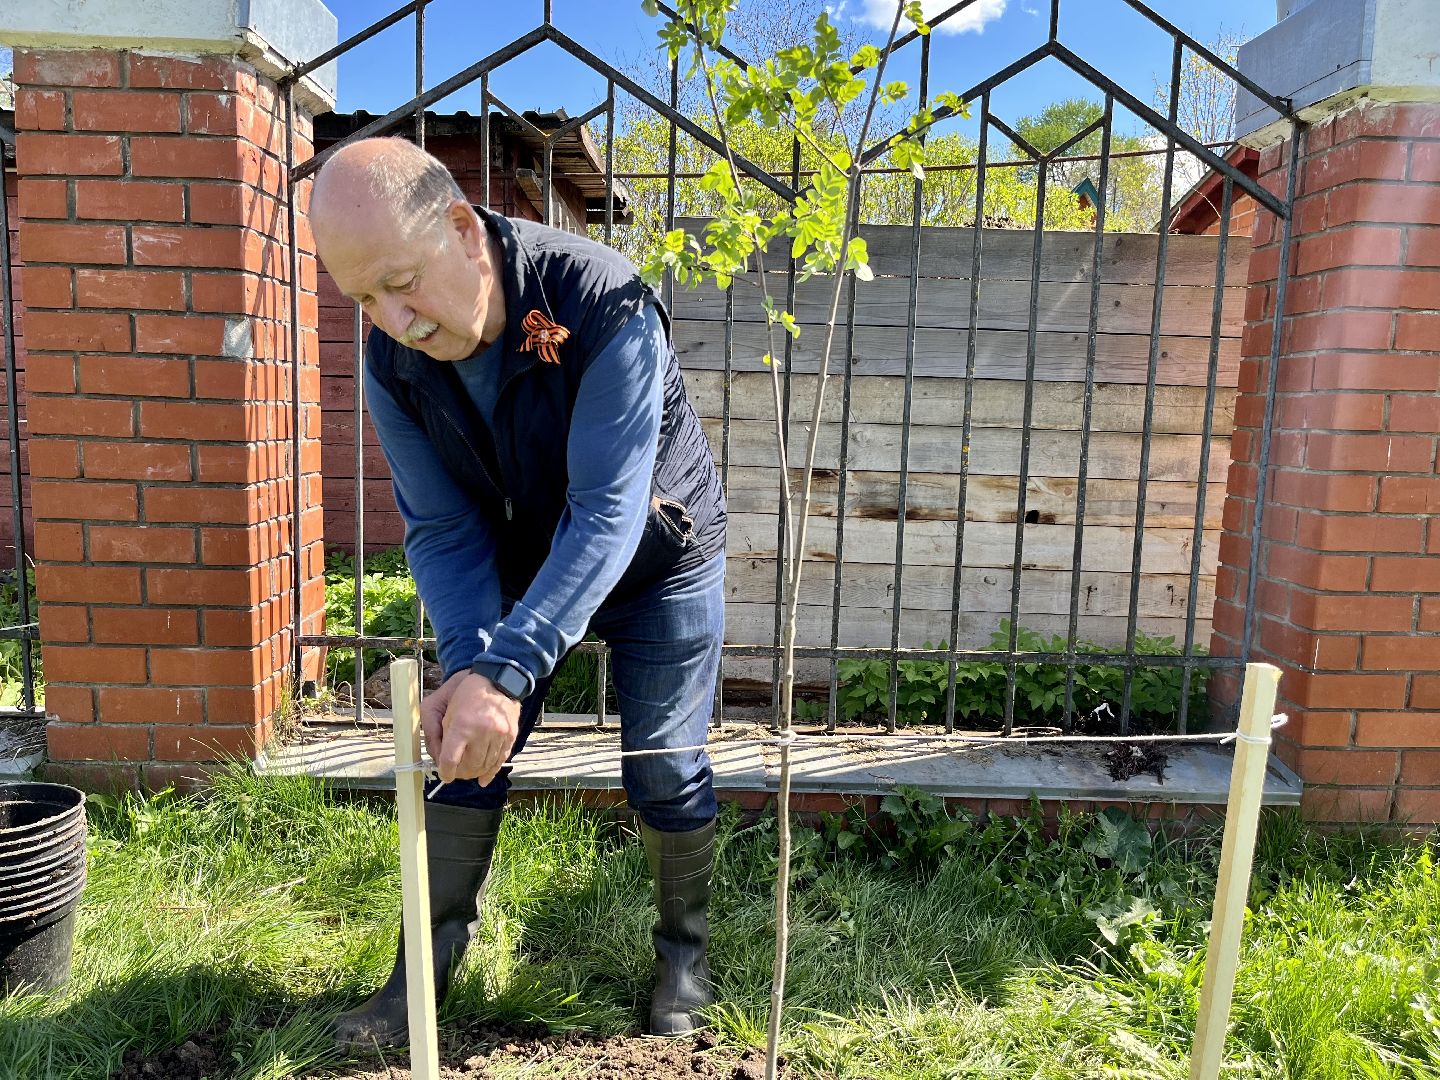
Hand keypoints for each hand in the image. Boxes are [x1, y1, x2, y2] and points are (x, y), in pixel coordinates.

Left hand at [420, 670, 521, 784]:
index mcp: (462, 724)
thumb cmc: (466, 693)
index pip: (450, 760)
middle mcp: (482, 731)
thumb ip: (436, 736)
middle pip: (469, 766)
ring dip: (474, 773)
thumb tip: (439, 761)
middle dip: (460, 774)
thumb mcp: (443, 710)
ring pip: (485, 766)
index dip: (445, 772)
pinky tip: (483, 779)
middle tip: (455, 772)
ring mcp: (499, 735)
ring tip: (468, 772)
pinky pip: (500, 761)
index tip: (444, 775)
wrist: (497, 680)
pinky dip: (491, 772)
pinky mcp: (510, 736)